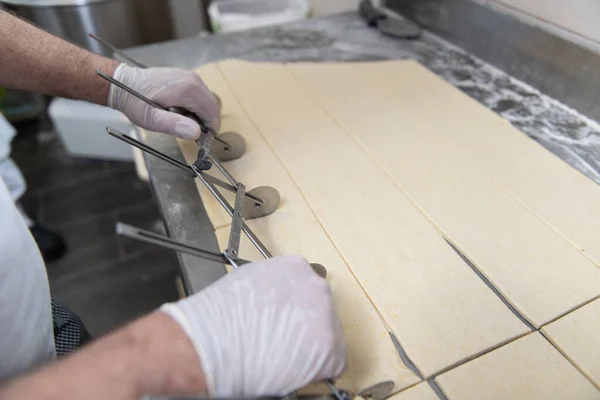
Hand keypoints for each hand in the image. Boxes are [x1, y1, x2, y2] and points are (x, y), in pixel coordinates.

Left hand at [108, 64, 220, 138]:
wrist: (123, 82)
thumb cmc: (135, 102)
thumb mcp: (151, 119)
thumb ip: (174, 125)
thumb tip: (197, 132)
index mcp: (188, 89)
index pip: (213, 113)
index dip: (211, 130)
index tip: (203, 141)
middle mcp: (193, 80)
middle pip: (213, 106)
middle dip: (208, 122)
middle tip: (193, 134)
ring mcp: (190, 76)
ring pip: (208, 100)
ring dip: (202, 114)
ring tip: (183, 121)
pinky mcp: (186, 76)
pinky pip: (200, 94)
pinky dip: (197, 106)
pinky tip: (181, 111)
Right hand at [161, 255, 347, 396]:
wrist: (209, 343)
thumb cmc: (218, 317)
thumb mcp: (248, 281)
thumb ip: (273, 286)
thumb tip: (278, 301)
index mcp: (295, 267)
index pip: (308, 290)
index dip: (296, 312)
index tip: (288, 323)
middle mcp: (316, 286)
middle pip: (321, 311)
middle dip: (305, 328)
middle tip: (283, 342)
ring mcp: (326, 316)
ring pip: (329, 338)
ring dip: (310, 349)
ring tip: (281, 356)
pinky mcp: (329, 349)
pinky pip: (332, 364)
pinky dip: (316, 371)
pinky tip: (290, 369)